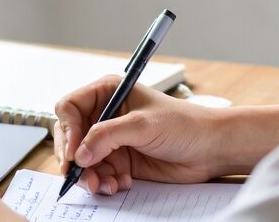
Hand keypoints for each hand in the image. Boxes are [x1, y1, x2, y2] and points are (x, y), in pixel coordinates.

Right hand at [54, 75, 221, 194]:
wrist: (210, 149)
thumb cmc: (184, 124)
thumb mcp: (142, 125)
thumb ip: (107, 136)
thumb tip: (80, 153)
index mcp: (107, 92)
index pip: (70, 108)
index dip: (68, 130)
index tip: (74, 153)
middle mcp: (106, 114)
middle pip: (72, 136)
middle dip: (75, 158)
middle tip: (82, 176)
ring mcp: (112, 138)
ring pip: (83, 159)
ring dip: (90, 175)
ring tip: (105, 185)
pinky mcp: (120, 160)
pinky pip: (99, 173)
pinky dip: (104, 182)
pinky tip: (120, 184)